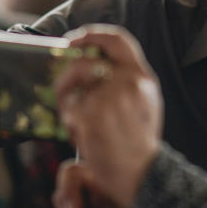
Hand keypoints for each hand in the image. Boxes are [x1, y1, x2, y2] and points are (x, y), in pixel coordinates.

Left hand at [54, 24, 161, 207]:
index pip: (118, 40)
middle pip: (84, 62)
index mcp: (142, 77)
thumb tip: (91, 66)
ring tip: (76, 121)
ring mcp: (108, 97)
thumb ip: (125, 82)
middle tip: (62, 85)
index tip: (75, 41)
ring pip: (71, 89)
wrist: (141, 173)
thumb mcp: (144, 103)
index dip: (92, 35)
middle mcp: (127, 82)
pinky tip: (82, 137)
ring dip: (67, 103)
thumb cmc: (138, 142)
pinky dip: (69, 124)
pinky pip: (68, 110)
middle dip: (67, 74)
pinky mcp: (90, 114)